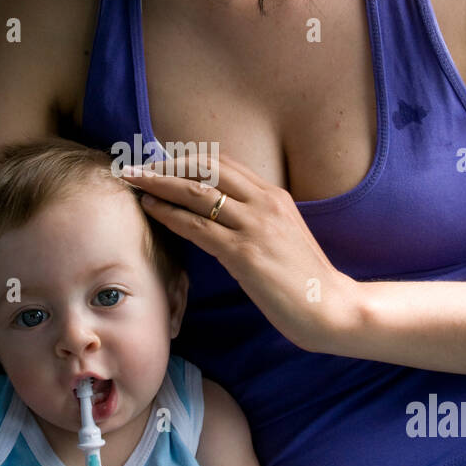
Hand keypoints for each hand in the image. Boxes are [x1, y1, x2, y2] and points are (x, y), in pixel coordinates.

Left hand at [120, 150, 362, 352]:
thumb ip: (256, 220)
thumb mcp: (282, 236)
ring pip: (197, 192)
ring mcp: (254, 227)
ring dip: (160, 184)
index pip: (224, 163)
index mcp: (274, 196)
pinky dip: (170, 213)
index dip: (189, 158)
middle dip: (167, 164)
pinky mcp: (244, 254)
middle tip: (137, 166)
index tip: (162, 160)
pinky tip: (151, 208)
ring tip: (133, 180)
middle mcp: (264, 203)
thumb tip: (222, 217)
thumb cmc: (305, 279)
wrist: (332, 307)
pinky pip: (198, 226)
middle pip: (206, 168)